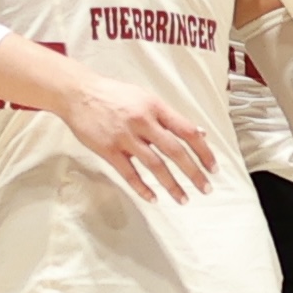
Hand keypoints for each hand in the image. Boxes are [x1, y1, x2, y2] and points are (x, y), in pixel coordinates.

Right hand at [57, 71, 215, 200]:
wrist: (79, 93)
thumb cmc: (113, 94)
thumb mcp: (145, 97)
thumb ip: (170, 116)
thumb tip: (198, 132)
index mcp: (155, 106)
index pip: (187, 131)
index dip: (204, 151)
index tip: (213, 167)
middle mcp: (143, 121)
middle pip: (175, 151)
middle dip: (194, 173)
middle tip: (205, 188)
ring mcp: (125, 137)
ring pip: (155, 165)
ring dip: (172, 185)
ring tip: (183, 199)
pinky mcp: (109, 150)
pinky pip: (130, 173)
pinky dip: (143, 188)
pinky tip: (153, 198)